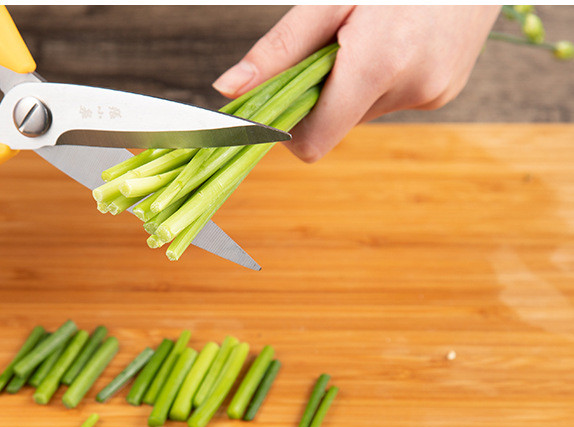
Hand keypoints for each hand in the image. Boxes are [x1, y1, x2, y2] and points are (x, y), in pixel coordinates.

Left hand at [213, 5, 500, 161]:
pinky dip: (380, 79)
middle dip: (322, 93)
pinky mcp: (447, 90)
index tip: (279, 101)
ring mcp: (435, 92)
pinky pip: (392, 100)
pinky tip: (393, 40)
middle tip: (332, 44)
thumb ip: (279, 49)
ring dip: (352, 84)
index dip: (288, 130)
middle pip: (336, 124)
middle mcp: (411, 88)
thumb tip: (230, 89)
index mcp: (378, 65)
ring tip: (370, 34)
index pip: (313, 142)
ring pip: (362, 111)